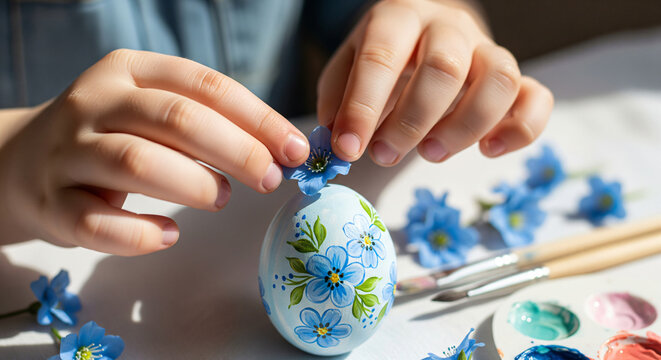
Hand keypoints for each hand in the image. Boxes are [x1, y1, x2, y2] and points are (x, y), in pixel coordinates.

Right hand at [0, 49, 308, 254]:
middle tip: (270, 179)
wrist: (22, 162)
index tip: (295, 150)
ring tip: (221, 199)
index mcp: (128, 70)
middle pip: (177, 120)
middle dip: (238, 152)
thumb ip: (206, 122)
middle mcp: (94, 102)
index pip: (204, 85)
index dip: (258, 119)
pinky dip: (141, 234)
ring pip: (138, 163)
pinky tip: (169, 234)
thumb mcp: (150, 109)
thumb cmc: (110, 135)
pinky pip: (98, 223)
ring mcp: (69, 152)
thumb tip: (279, 152)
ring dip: (194, 185)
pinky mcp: (52, 203)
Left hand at [317, 0, 552, 164]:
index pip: (382, 57)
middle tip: (385, 155)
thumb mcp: (347, 69)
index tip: (347, 149)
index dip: (363, 107)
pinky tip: (488, 150)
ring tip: (431, 154)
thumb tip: (337, 145)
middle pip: (444, 68)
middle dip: (411, 121)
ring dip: (464, 127)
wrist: (425, 33)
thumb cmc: (384, 57)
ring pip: (498, 80)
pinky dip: (520, 130)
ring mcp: (486, 49)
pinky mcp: (515, 77)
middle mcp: (448, 27)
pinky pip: (537, 98)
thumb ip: (338, 102)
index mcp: (399, 17)